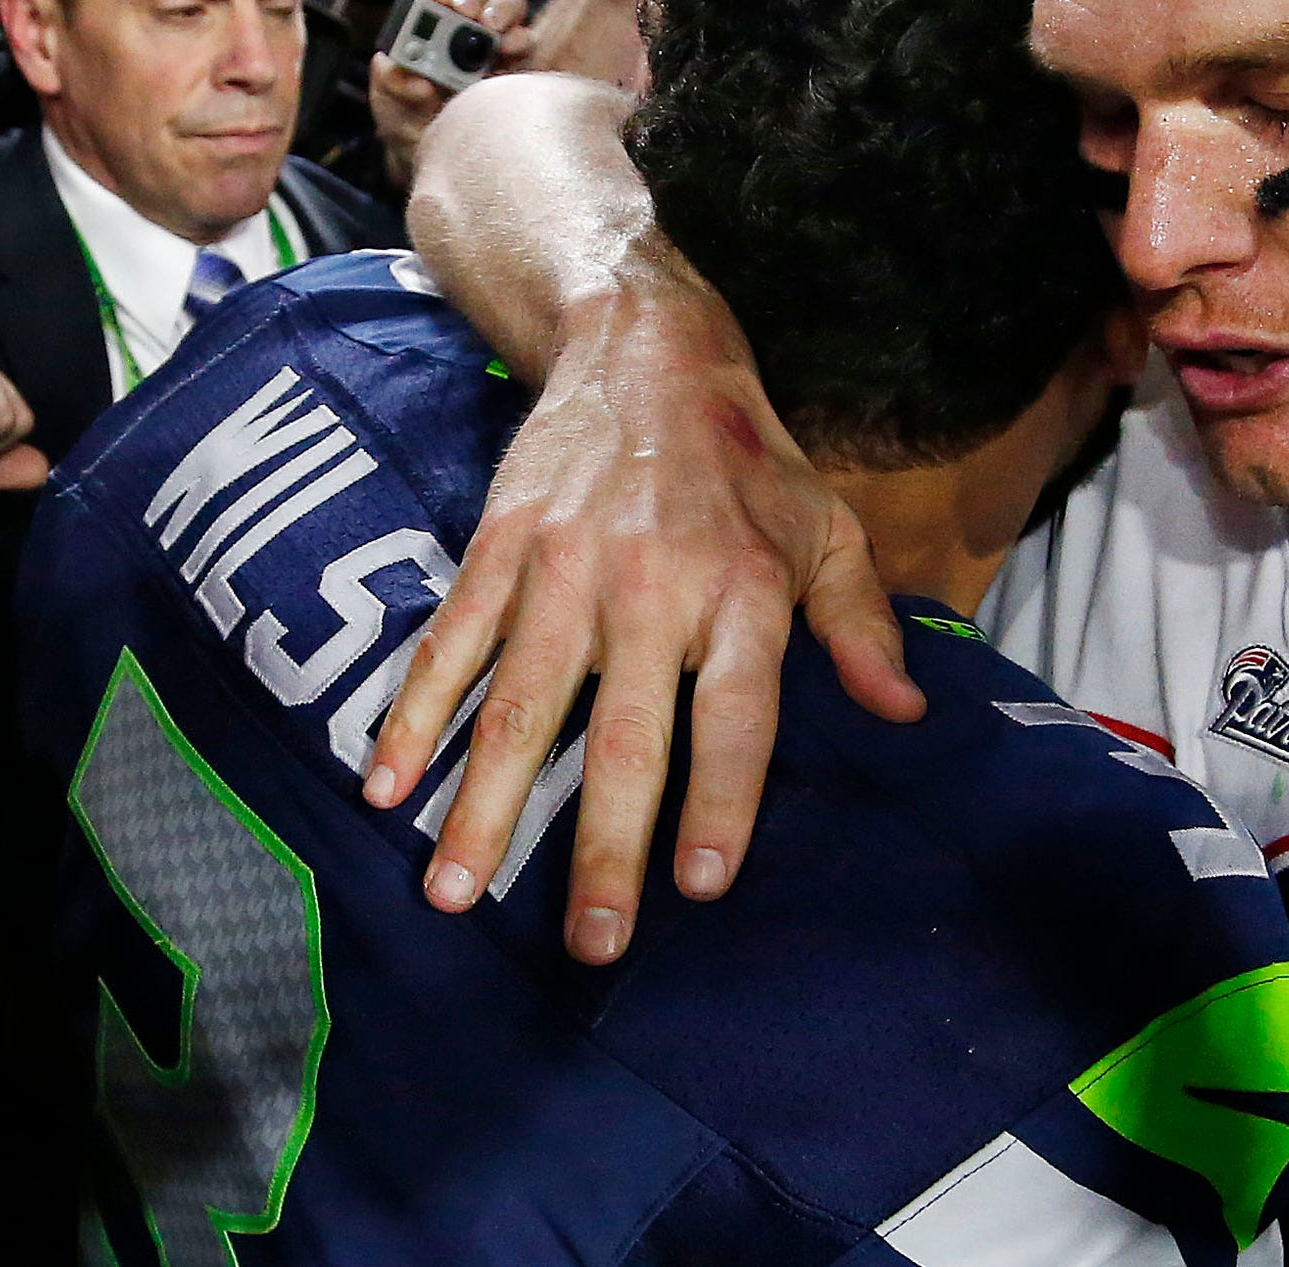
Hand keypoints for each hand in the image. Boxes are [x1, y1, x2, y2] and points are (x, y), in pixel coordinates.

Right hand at [365, 257, 922, 963]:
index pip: (735, 720)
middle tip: (592, 943)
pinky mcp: (497, 551)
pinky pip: (450, 648)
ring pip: (519, 711)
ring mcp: (563, 573)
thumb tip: (905, 713)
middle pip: (624, 740)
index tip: (700, 885)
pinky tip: (383, 789)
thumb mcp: (826, 529)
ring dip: (485, 809)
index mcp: (741, 594)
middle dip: (604, 850)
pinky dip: (411, 718)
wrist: (645, 346)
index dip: (721, 802)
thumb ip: (860, 627)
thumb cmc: (747, 458)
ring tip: (456, 896)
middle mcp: (651, 590)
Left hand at [371, 0, 533, 187]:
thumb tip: (407, 73)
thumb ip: (390, 80)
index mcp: (432, 25)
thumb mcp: (388, 103)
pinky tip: (509, 50)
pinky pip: (527, 41)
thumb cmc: (411, 124)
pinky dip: (521, 38)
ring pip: (509, 5)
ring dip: (501, 9)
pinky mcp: (519, 67)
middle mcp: (467, 28)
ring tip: (489, 28)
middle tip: (464, 11)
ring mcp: (496, 45)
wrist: (443, 159)